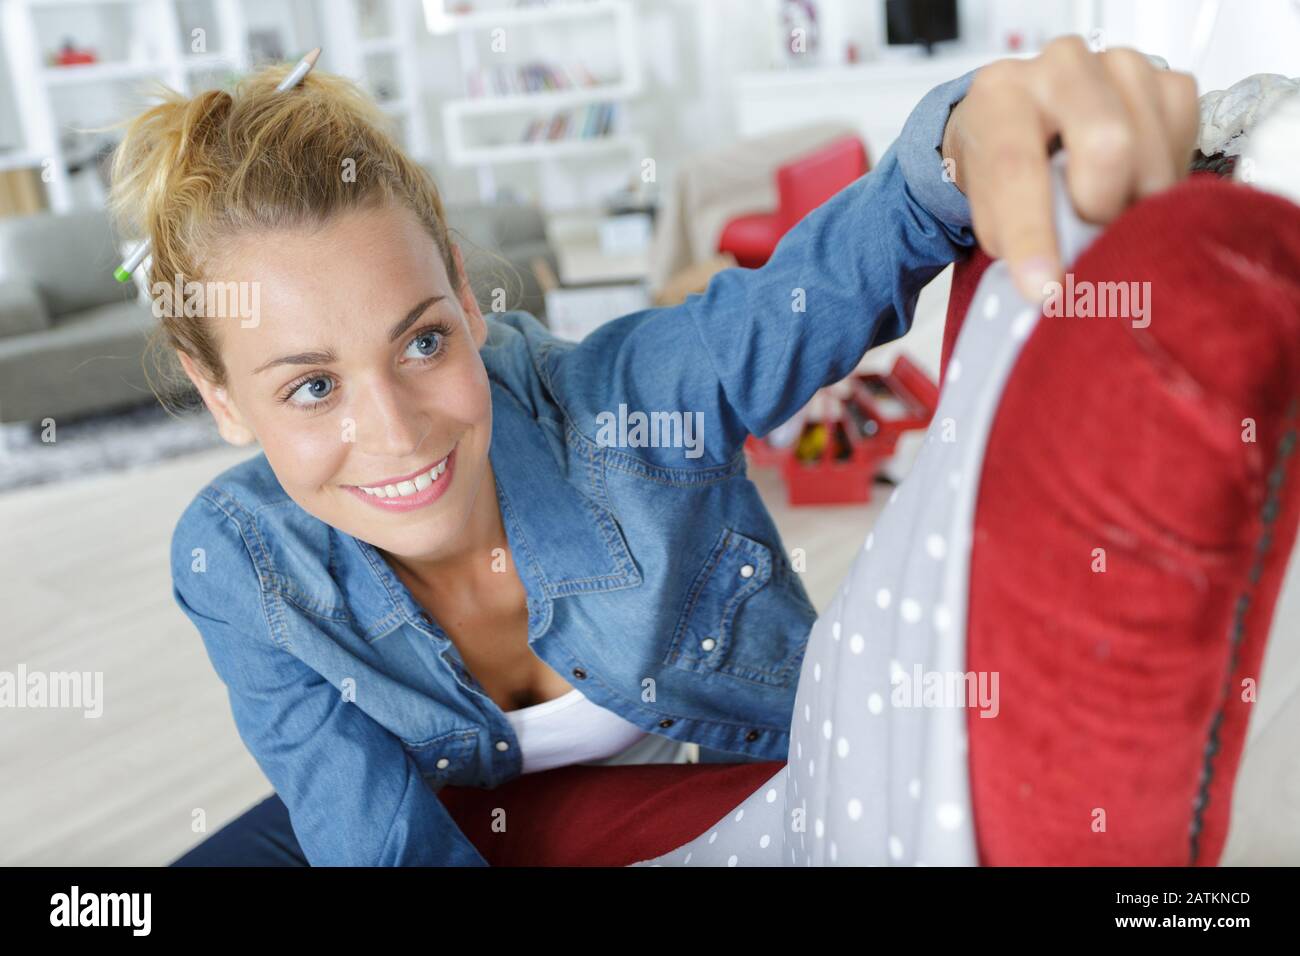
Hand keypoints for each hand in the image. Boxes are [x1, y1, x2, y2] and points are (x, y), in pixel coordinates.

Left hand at [940, 35, 1199, 301]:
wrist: (1026, 122)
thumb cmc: (1004, 163)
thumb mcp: (988, 202)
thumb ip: (1012, 235)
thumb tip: (1053, 281)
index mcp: (1000, 95)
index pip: (1016, 167)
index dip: (1031, 234)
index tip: (1042, 287)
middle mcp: (1061, 66)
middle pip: (1107, 145)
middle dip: (1100, 209)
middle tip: (1088, 231)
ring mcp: (1121, 66)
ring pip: (1153, 155)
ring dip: (1134, 206)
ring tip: (1107, 212)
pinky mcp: (1168, 79)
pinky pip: (1184, 145)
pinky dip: (1163, 185)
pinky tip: (1133, 186)